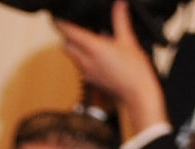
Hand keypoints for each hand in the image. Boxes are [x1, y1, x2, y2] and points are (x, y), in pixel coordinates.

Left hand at [52, 1, 165, 138]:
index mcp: (93, 48)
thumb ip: (120, 20)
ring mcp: (86, 72)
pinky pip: (79, 66)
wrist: (137, 94)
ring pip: (71, 57)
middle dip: (67, 36)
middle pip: (65, 45)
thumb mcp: (128, 40)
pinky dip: (82, 58)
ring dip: (74, 48)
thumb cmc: (134, 70)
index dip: (60, 24)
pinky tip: (95, 55)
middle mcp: (85, 61)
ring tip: (87, 40)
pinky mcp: (89, 80)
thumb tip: (119, 5)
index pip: (69, 33)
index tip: (57, 18)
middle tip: (73, 28)